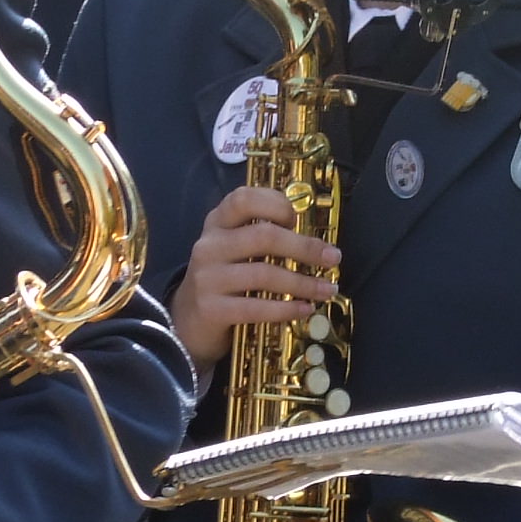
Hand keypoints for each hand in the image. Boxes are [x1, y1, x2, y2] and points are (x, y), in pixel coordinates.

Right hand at [171, 185, 338, 368]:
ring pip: (264, 273)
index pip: (244, 199)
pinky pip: (256, 307)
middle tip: (332, 258)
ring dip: (303, 283)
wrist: (187, 322)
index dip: (276, 204)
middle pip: (263, 236)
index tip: (298, 219)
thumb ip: (261, 236)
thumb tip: (315, 241)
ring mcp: (207, 277)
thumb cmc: (222, 280)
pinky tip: (304, 310)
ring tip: (327, 290)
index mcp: (217, 223)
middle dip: (305, 247)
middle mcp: (209, 245)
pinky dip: (286, 309)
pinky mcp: (211, 309)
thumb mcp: (233, 249)